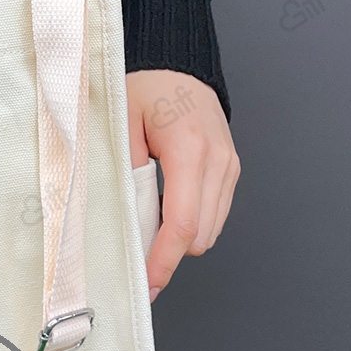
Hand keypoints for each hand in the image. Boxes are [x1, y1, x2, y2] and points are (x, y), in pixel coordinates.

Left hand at [125, 70, 239, 302]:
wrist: (175, 67)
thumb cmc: (144, 89)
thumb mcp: (120, 123)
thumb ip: (123, 171)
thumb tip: (122, 219)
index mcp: (189, 149)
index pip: (182, 223)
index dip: (163, 260)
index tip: (147, 283)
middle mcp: (218, 162)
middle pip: (200, 235)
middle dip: (168, 250)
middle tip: (133, 250)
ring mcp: (229, 167)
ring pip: (210, 229)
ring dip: (179, 236)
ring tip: (146, 221)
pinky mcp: (230, 170)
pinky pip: (213, 213)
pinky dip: (190, 220)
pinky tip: (164, 206)